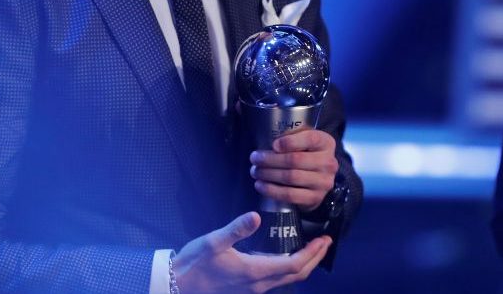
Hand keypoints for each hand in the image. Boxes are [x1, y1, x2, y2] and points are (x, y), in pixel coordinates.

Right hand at [173, 211, 330, 293]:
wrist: (177, 287)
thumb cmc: (194, 265)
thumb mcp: (213, 242)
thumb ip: (236, 229)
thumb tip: (256, 216)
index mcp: (255, 272)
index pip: (295, 265)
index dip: (313, 253)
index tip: (324, 239)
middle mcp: (259, 285)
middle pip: (297, 275)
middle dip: (315, 259)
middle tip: (325, 242)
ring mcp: (253, 289)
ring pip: (288, 280)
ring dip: (304, 264)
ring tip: (311, 248)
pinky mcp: (247, 289)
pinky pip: (276, 281)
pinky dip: (289, 269)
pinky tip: (285, 256)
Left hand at [250, 129, 338, 211]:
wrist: (318, 179)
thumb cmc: (306, 155)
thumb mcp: (304, 140)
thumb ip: (292, 137)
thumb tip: (270, 144)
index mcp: (326, 143)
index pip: (310, 139)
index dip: (290, 142)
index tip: (273, 145)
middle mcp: (328, 163)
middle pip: (295, 160)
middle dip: (270, 159)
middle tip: (255, 159)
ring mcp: (323, 182)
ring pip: (291, 177)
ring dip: (268, 175)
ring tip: (255, 172)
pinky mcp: (315, 198)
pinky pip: (290, 195)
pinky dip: (272, 191)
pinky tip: (261, 186)